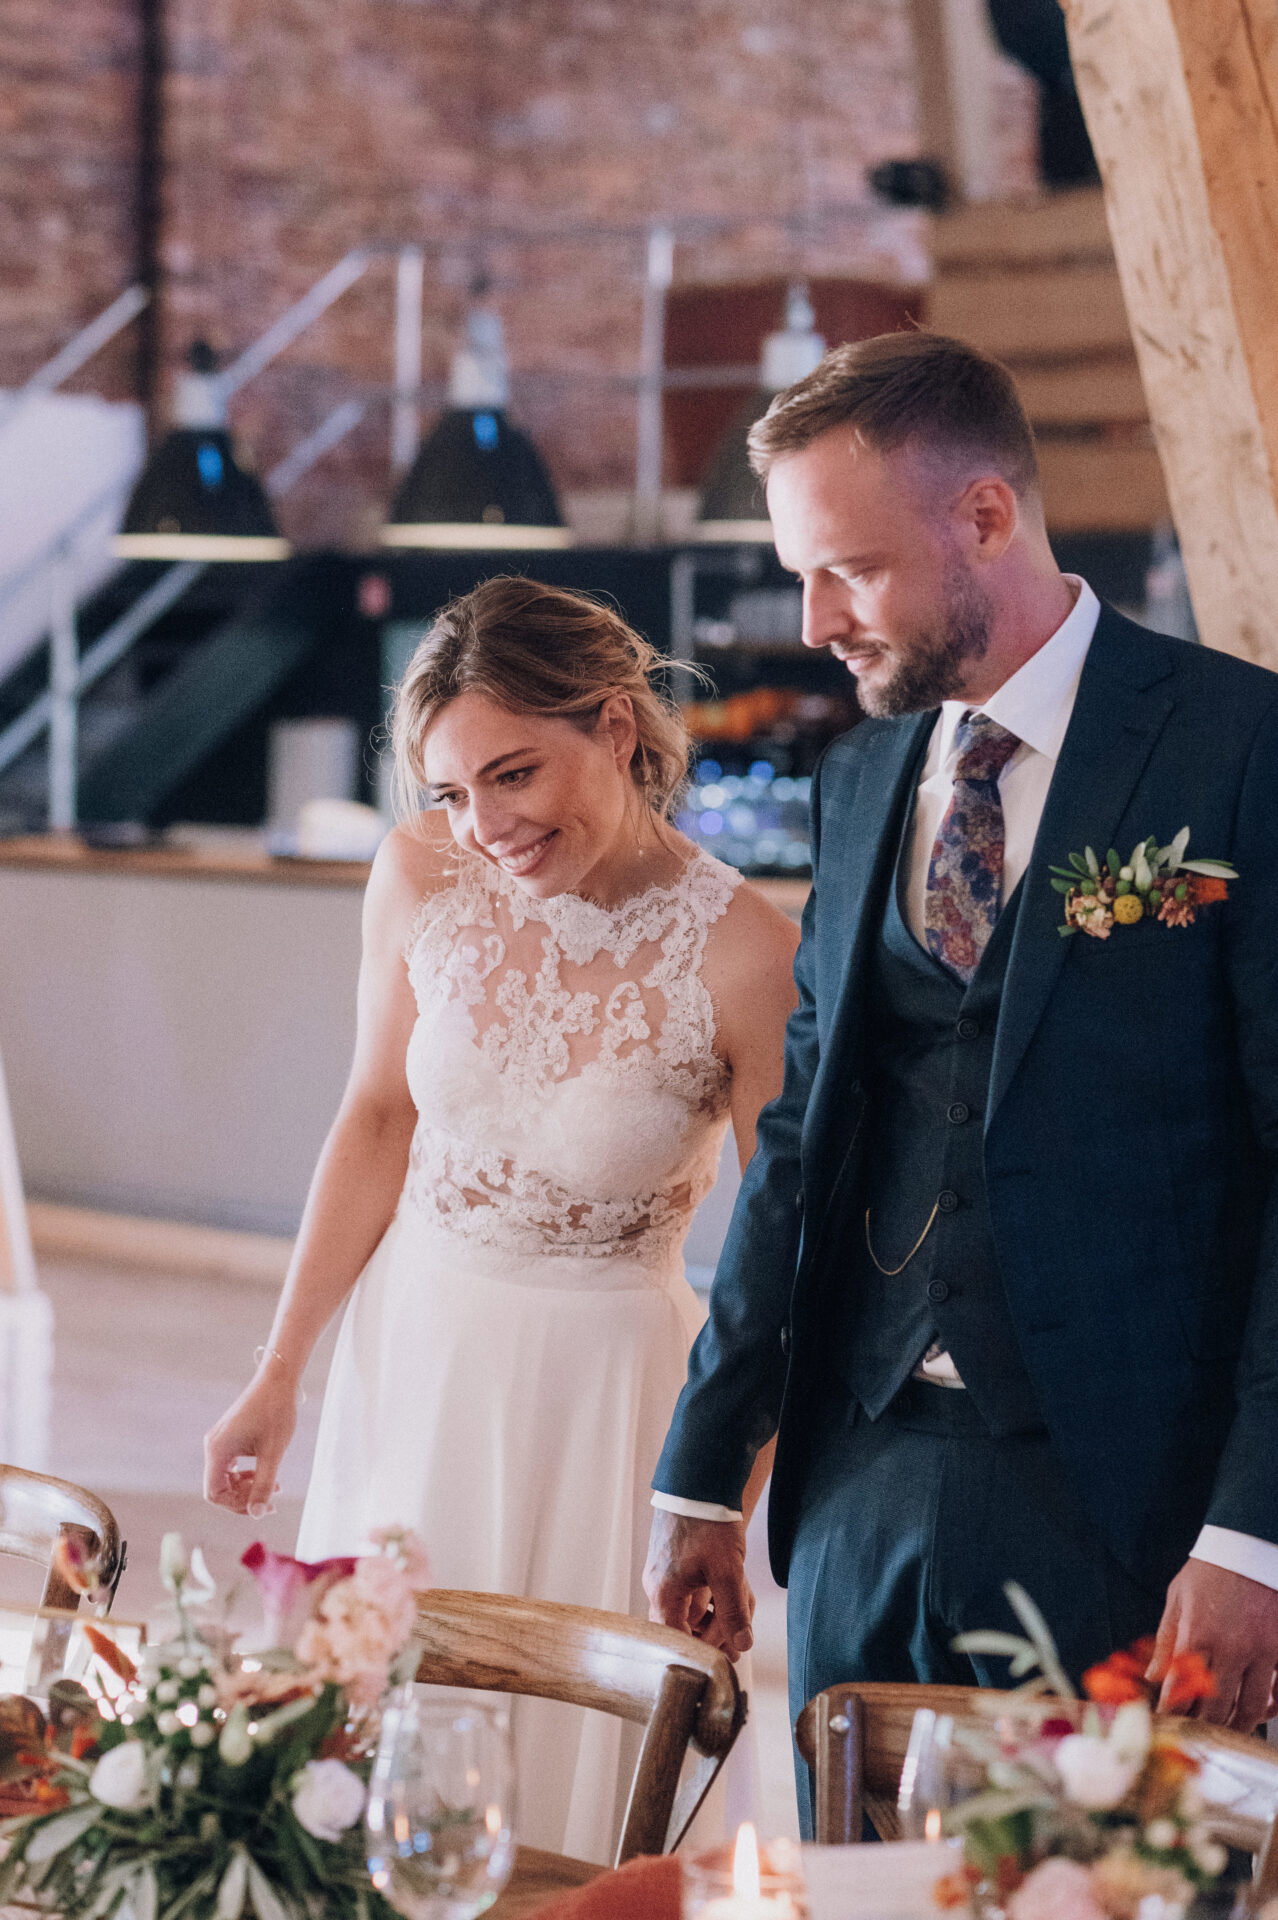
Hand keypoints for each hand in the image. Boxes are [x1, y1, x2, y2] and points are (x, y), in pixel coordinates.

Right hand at [203, 1373, 297, 1516]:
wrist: (278, 1380)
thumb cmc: (275, 1413)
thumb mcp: (273, 1453)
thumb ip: (264, 1484)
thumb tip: (258, 1514)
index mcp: (217, 1450)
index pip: (214, 1493)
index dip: (235, 1505)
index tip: (261, 1505)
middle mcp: (213, 1446)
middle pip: (219, 1487)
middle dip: (244, 1497)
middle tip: (272, 1499)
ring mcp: (220, 1440)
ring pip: (226, 1477)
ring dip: (247, 1486)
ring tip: (275, 1486)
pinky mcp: (229, 1436)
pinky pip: (232, 1465)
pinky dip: (247, 1474)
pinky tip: (267, 1473)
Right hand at [643, 1510, 754, 1661]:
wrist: (701, 1480)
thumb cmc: (708, 1524)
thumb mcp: (727, 1571)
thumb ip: (733, 1612)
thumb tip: (741, 1647)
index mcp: (664, 1594)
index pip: (677, 1641)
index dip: (702, 1652)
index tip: (727, 1657)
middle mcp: (660, 1588)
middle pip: (687, 1627)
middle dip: (718, 1629)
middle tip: (742, 1630)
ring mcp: (668, 1575)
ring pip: (696, 1608)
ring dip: (722, 1608)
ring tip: (744, 1594)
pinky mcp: (678, 1563)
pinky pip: (697, 1590)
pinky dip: (718, 1591)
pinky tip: (738, 1583)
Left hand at [1148, 1558, 1277, 1728]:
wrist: (1250, 1546)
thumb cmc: (1211, 1570)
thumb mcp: (1178, 1598)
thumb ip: (1166, 1640)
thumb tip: (1154, 1675)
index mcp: (1198, 1635)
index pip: (1180, 1689)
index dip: (1172, 1711)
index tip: (1166, 1721)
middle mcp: (1231, 1650)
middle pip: (1216, 1707)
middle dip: (1202, 1726)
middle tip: (1195, 1733)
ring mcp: (1261, 1653)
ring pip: (1249, 1707)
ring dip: (1235, 1725)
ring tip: (1225, 1730)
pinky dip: (1268, 1709)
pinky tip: (1259, 1712)